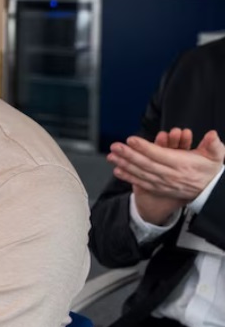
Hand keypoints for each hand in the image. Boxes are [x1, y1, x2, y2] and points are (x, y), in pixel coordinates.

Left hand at [109, 128, 224, 222]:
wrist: (210, 191)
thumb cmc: (210, 169)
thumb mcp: (216, 155)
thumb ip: (213, 145)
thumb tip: (212, 135)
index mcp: (182, 164)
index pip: (159, 154)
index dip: (144, 147)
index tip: (131, 139)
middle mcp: (170, 175)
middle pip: (146, 164)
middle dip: (128, 154)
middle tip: (115, 146)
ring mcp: (163, 183)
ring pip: (141, 173)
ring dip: (124, 164)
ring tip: (111, 156)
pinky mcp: (159, 188)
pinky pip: (141, 183)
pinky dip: (128, 177)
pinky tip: (117, 170)